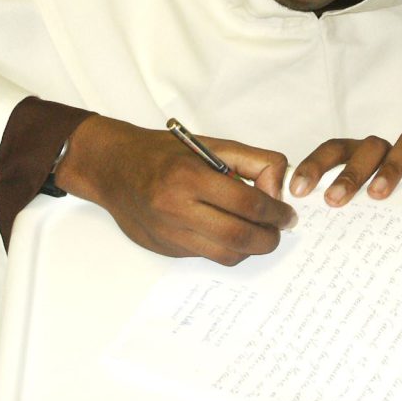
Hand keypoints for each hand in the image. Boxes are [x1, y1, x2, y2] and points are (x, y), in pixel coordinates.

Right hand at [56, 115, 296, 265]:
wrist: (114, 168)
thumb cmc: (164, 153)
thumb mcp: (211, 144)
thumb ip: (252, 162)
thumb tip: (278, 191)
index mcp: (189, 177)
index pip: (247, 203)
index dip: (276, 212)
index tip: (287, 214)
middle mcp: (176, 209)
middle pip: (239, 237)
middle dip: (268, 238)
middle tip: (279, 230)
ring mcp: (168, 234)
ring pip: (225, 255)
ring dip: (249, 248)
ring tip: (257, 232)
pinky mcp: (165, 249)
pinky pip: (206, 256)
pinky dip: (225, 248)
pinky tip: (227, 232)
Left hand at [289, 131, 401, 205]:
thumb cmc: (374, 213)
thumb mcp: (349, 211)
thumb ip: (328, 213)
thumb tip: (293, 226)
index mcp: (354, 156)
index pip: (332, 151)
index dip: (314, 167)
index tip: (297, 191)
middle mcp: (381, 150)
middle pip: (366, 148)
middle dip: (349, 174)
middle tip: (334, 200)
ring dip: (388, 168)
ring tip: (377, 194)